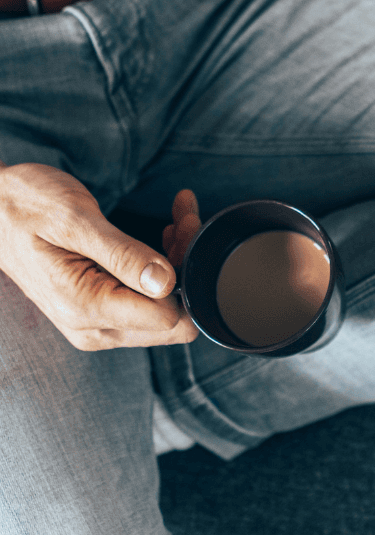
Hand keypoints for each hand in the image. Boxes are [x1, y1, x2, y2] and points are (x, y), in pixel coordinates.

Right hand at [0, 163, 197, 349]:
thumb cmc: (26, 207)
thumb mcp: (75, 221)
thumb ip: (122, 255)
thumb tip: (165, 283)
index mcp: (86, 309)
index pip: (169, 317)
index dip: (187, 274)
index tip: (183, 229)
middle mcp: (95, 328)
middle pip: (173, 317)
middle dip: (188, 269)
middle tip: (185, 220)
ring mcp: (99, 322)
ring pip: (166, 307)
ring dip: (180, 262)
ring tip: (178, 218)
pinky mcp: (104, 309)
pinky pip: (149, 298)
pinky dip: (166, 265)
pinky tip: (167, 231)